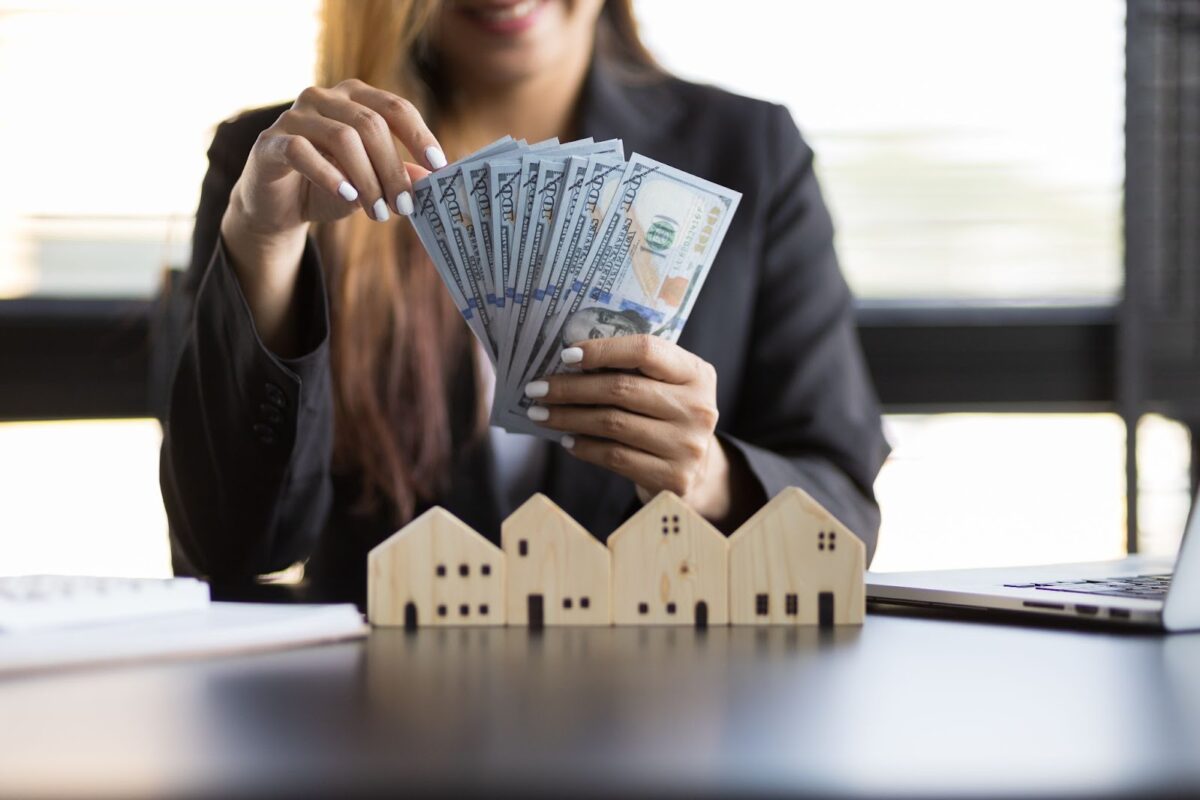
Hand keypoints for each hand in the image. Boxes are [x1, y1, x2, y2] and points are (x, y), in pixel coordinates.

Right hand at [219, 78, 442, 354]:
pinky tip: (348, 197)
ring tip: (379, 212)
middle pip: (371, 125)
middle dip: (393, 170)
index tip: (439, 167)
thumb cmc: (330, 188)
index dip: (420, 136)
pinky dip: (330, 175)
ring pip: (342, 137)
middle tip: (405, 207)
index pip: (395, 108)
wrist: (278, 207)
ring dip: (367, 179)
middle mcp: (324, 97)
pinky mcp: (270, 142)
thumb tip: (430, 178)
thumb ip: (398, 176)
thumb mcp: (371, 183)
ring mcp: (294, 116)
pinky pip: (302, 151)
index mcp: (354, 99)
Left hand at [525, 335, 735, 521]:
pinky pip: (616, 457)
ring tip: (542, 414)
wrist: (697, 471)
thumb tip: (568, 361)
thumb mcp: (666, 386)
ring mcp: (688, 445)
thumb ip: (633, 371)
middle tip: (537, 389)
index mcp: (697, 373)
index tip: (566, 355)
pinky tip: (567, 440)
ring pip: (613, 424)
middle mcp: (698, 408)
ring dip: (569, 417)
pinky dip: (585, 447)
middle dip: (571, 388)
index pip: (646, 350)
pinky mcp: (673, 478)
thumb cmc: (668, 417)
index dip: (602, 350)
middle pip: (622, 389)